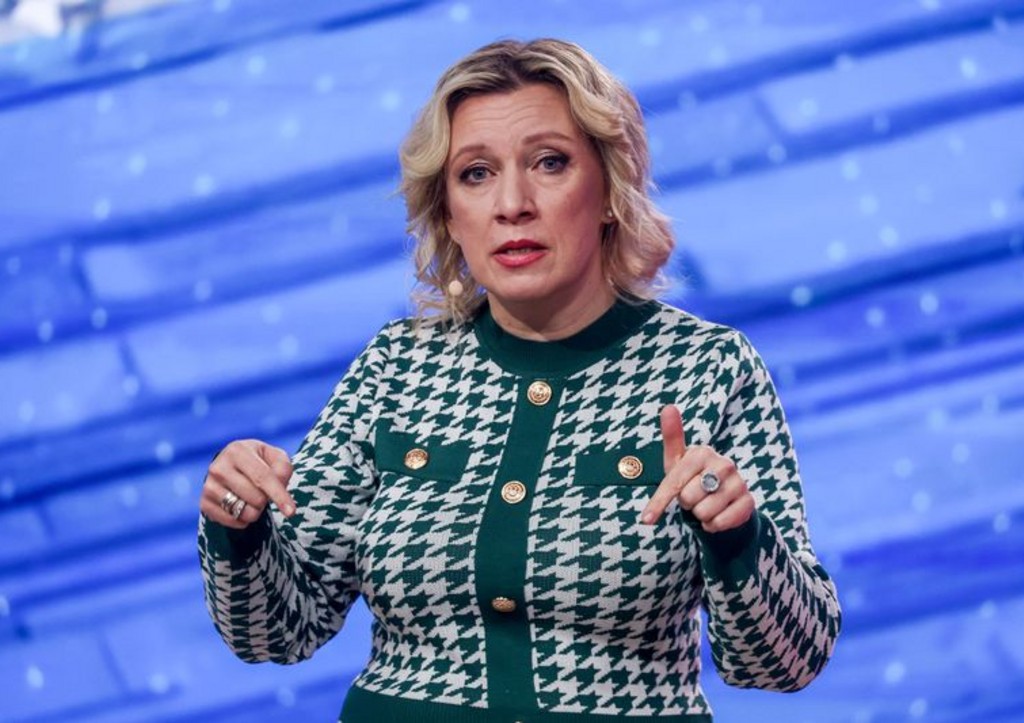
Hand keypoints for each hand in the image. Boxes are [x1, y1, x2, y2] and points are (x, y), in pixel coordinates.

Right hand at [200, 439, 295, 528]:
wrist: (232, 467)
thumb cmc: (260, 462)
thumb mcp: (275, 458)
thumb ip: (283, 468)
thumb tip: (278, 486)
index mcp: (237, 451)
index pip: (263, 477)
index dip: (279, 495)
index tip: (291, 512)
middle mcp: (218, 467)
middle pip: (256, 497)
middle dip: (266, 500)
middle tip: (262, 491)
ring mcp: (209, 486)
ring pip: (243, 511)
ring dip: (255, 511)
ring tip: (252, 499)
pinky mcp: (204, 503)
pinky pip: (231, 521)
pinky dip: (243, 520)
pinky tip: (241, 507)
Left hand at [641, 405, 754, 531]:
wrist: (723, 495)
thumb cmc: (692, 476)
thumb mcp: (677, 460)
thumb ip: (672, 436)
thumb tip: (668, 406)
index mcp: (703, 452)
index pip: (674, 482)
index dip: (658, 503)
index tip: (646, 519)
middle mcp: (724, 464)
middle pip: (688, 499)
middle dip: (686, 503)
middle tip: (693, 496)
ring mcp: (739, 483)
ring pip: (704, 513)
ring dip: (700, 515)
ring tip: (705, 503)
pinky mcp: (748, 502)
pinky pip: (720, 523)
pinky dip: (713, 525)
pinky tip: (716, 514)